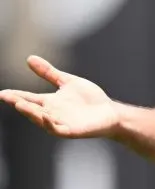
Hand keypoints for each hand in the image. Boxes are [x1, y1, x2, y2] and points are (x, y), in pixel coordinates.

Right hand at [0, 55, 119, 138]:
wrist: (110, 113)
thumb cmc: (90, 99)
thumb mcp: (67, 82)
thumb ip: (49, 72)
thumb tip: (29, 58)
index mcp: (49, 102)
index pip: (28, 98)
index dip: (15, 96)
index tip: (2, 93)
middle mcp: (51, 113)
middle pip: (32, 109)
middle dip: (19, 103)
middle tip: (7, 97)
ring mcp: (60, 123)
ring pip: (41, 120)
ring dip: (31, 113)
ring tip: (21, 104)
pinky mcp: (71, 131)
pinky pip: (57, 129)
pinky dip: (50, 124)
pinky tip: (46, 116)